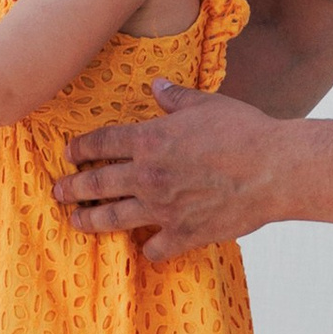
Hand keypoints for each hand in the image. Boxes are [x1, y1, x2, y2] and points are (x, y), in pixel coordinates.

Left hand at [54, 82, 291, 260]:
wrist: (274, 170)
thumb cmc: (243, 130)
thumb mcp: (205, 104)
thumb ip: (174, 98)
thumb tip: (157, 85)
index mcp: (149, 139)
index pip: (101, 143)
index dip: (81, 148)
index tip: (68, 154)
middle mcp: (147, 175)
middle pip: (97, 183)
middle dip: (72, 188)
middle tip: (57, 192)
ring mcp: (163, 208)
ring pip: (113, 218)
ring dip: (91, 220)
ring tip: (76, 221)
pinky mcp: (184, 234)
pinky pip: (154, 247)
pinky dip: (148, 248)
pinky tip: (146, 247)